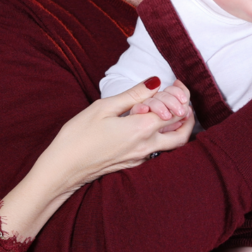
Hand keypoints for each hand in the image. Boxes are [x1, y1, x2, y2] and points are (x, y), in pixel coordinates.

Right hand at [0, 78, 197, 240]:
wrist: (64, 169)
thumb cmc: (78, 136)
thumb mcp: (103, 107)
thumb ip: (133, 94)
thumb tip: (155, 82)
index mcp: (141, 129)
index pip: (174, 111)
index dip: (178, 95)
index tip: (174, 83)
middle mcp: (146, 146)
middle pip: (182, 132)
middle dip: (188, 114)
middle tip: (183, 99)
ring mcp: (141, 158)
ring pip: (173, 144)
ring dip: (178, 127)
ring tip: (171, 111)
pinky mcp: (133, 164)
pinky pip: (158, 150)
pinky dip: (162, 135)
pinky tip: (151, 124)